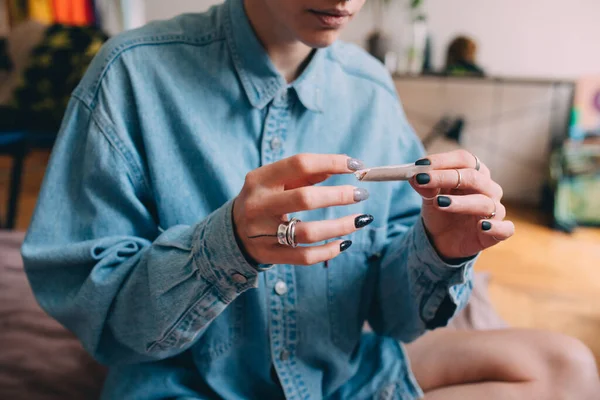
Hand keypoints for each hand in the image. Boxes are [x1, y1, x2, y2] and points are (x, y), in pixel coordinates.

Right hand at [233, 154, 372, 265]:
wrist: (230, 232)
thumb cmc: (263, 199)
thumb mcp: (274, 181)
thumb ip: (304, 173)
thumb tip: (341, 166)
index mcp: (260, 179)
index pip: (299, 164)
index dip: (331, 162)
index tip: (355, 165)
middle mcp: (259, 204)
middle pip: (305, 199)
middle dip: (339, 196)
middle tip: (361, 194)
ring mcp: (262, 233)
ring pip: (308, 232)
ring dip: (340, 226)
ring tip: (361, 219)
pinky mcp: (270, 255)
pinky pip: (305, 256)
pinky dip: (328, 251)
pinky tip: (344, 243)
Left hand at [410, 150, 514, 259]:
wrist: (441, 239)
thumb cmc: (440, 211)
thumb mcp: (429, 197)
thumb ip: (425, 187)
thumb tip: (415, 177)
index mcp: (474, 173)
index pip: (464, 159)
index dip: (443, 160)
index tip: (420, 165)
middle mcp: (488, 189)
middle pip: (473, 177)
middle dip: (446, 177)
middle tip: (423, 180)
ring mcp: (495, 211)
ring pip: (485, 202)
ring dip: (461, 202)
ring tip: (440, 203)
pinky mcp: (496, 233)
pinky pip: (505, 228)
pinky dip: (496, 227)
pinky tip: (482, 226)